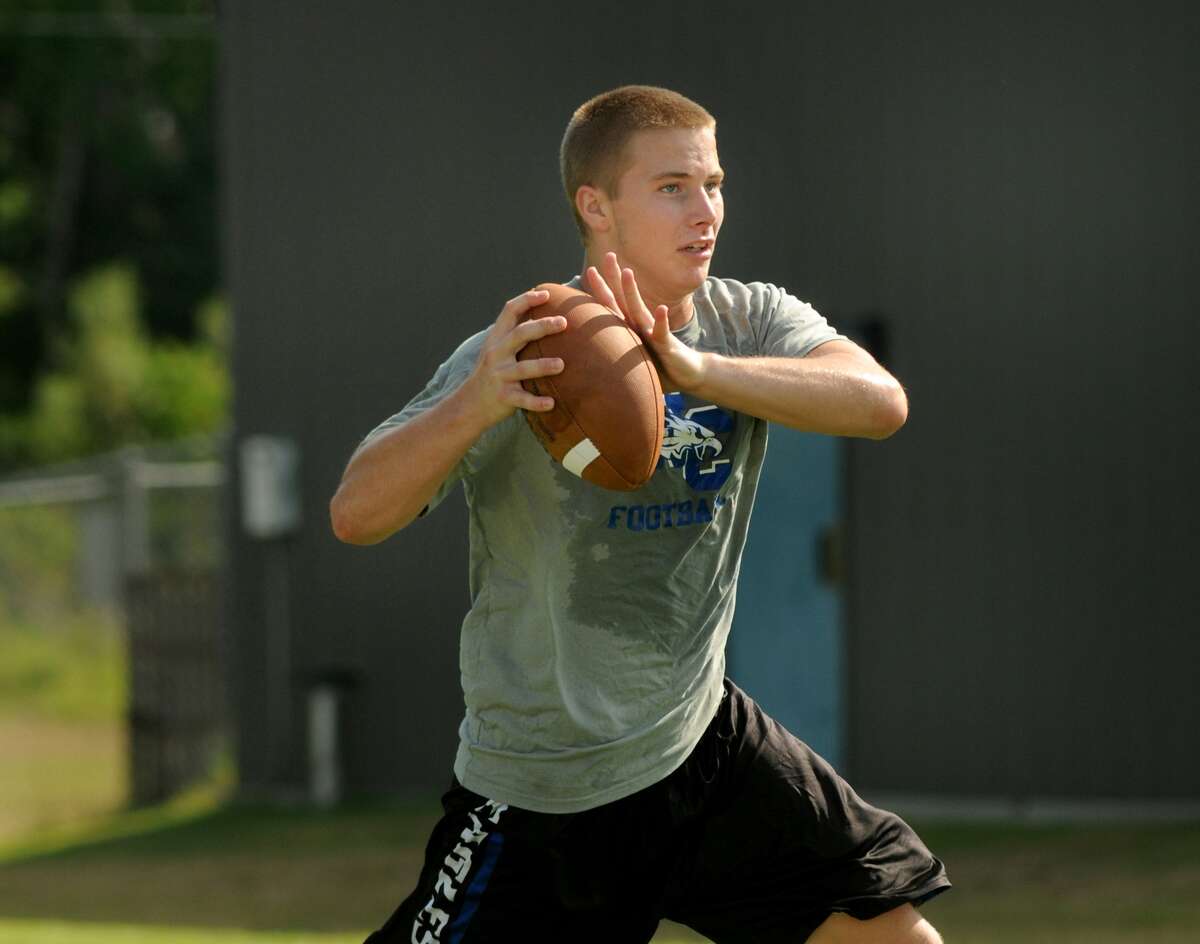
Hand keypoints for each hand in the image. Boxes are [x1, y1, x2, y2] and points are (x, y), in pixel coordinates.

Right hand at [460, 288, 566, 428]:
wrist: (469, 404)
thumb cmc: (492, 373)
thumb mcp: (497, 350)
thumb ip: (515, 335)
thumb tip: (544, 317)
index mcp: (497, 339)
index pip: (509, 311)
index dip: (526, 300)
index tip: (545, 293)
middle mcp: (497, 353)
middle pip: (520, 334)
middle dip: (542, 326)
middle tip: (563, 322)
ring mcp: (500, 375)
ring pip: (523, 368)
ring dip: (543, 366)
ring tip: (561, 365)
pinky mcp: (504, 397)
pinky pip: (523, 399)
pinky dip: (537, 402)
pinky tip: (552, 403)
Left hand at [585, 252, 705, 391]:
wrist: (689, 374)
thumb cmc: (659, 366)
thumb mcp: (634, 357)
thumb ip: (619, 350)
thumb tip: (595, 357)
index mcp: (630, 328)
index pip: (613, 305)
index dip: (602, 288)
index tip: (590, 269)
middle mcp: (640, 326)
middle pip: (623, 299)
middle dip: (614, 277)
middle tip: (608, 255)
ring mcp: (653, 333)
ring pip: (639, 311)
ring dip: (632, 292)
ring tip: (626, 273)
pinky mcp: (667, 346)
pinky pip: (663, 333)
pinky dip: (662, 322)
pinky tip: (662, 310)